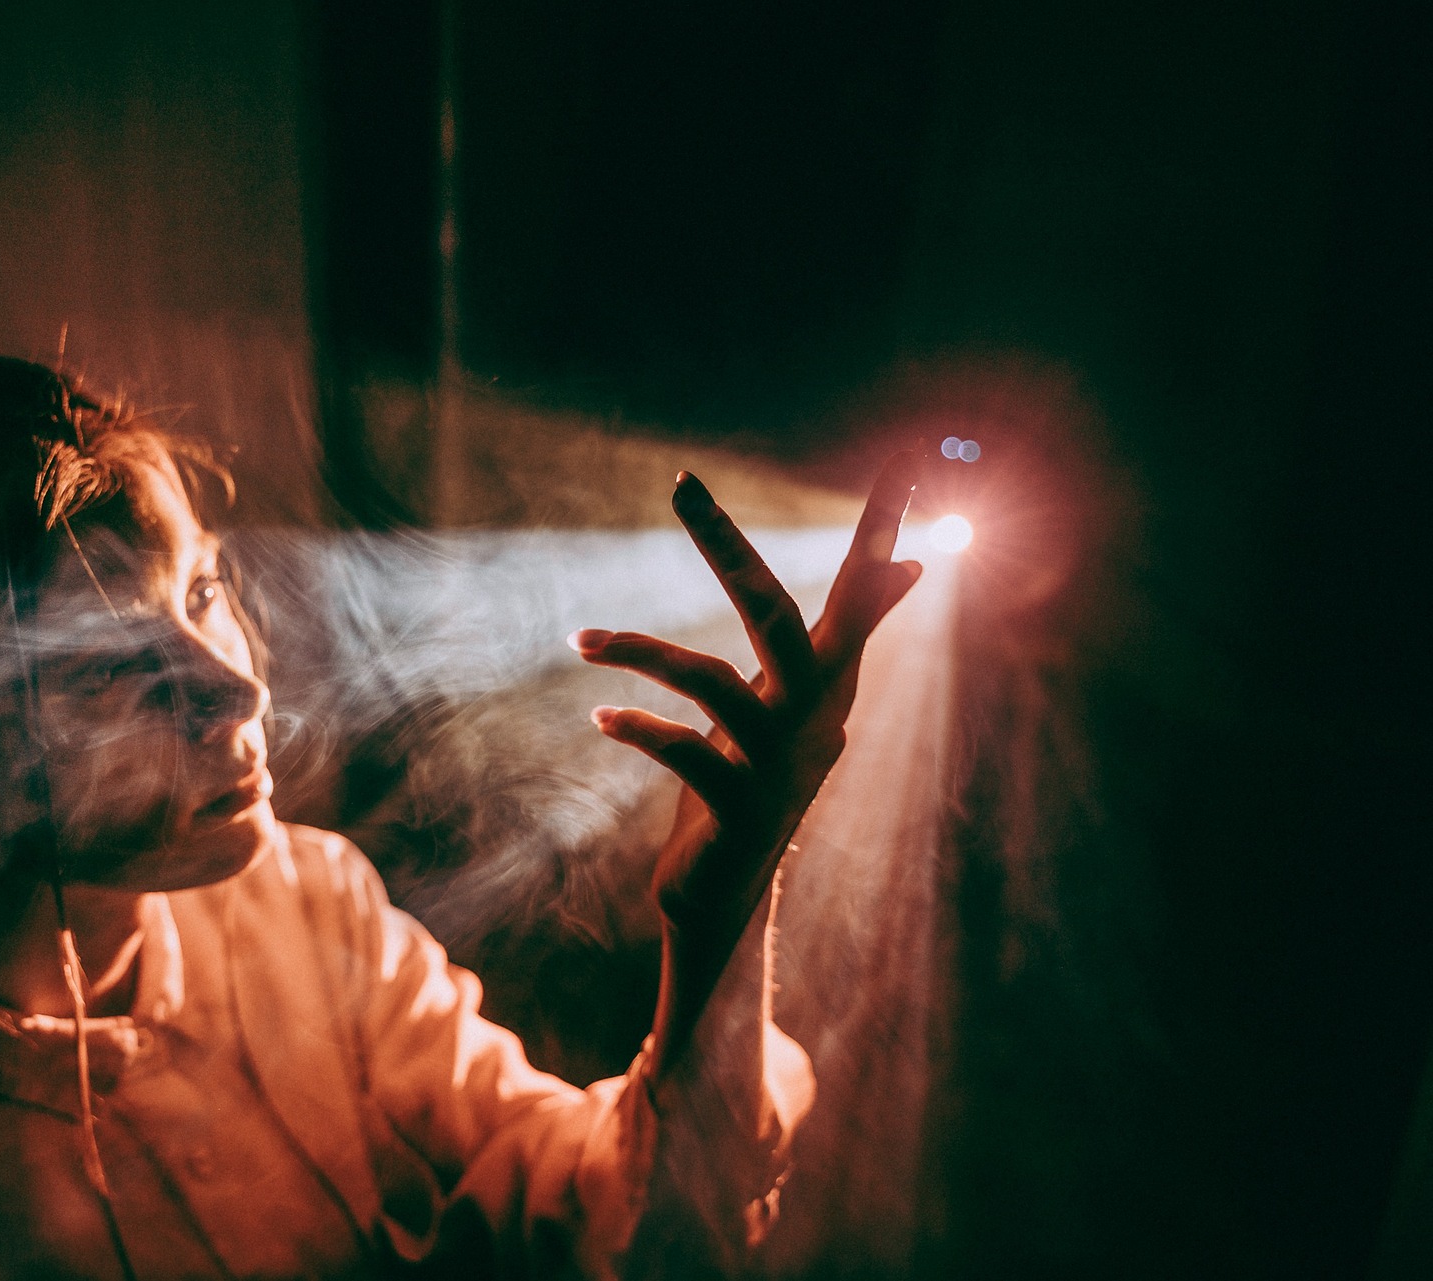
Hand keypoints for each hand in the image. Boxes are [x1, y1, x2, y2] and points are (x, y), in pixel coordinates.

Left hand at [572, 450, 922, 1070]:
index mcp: (826, 683)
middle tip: (683, 484)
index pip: (862, 589)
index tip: (912, 455)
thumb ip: (838, 634)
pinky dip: (639, 726)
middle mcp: (812, 716)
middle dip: (726, 546)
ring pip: (713, 681)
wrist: (722, 893)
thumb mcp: (788, 701)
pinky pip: (684, 752)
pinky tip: (601, 714)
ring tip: (581, 639)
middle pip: (775, 613)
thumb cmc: (745, 780)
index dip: (886, 525)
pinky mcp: (737, 808)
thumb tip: (909, 567)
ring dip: (640, 651)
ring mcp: (777, 765)